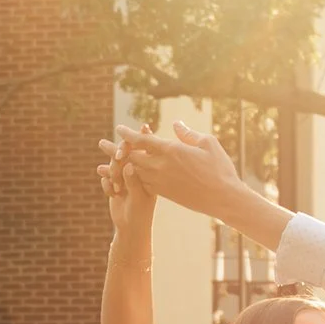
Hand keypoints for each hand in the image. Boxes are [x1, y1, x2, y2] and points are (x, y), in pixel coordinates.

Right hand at [97, 144, 148, 225]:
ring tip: (115, 185)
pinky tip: (112, 194)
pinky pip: (106, 178)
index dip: (136, 140)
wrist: (130, 228)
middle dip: (117, 153)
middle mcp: (136, 171)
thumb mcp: (139, 197)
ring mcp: (125, 177)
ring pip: (113, 165)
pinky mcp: (114, 184)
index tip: (132, 135)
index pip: (142, 150)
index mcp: (148, 171)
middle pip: (124, 154)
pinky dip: (107, 184)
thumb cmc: (141, 213)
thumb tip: (128, 166)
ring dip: (111, 171)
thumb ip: (133, 181)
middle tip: (116, 157)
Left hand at [117, 118, 263, 226]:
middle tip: (101, 144)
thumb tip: (175, 125)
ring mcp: (160, 181)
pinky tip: (128, 175)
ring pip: (133, 171)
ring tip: (108, 162)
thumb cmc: (219, 168)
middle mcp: (161, 166)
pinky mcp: (163, 193)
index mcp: (171, 150)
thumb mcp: (207, 144)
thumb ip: (188, 134)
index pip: (142, 139)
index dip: (129, 133)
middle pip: (130, 156)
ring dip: (120, 165)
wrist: (223, 198)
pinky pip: (141, 183)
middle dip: (115, 149)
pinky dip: (132, 178)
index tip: (119, 128)